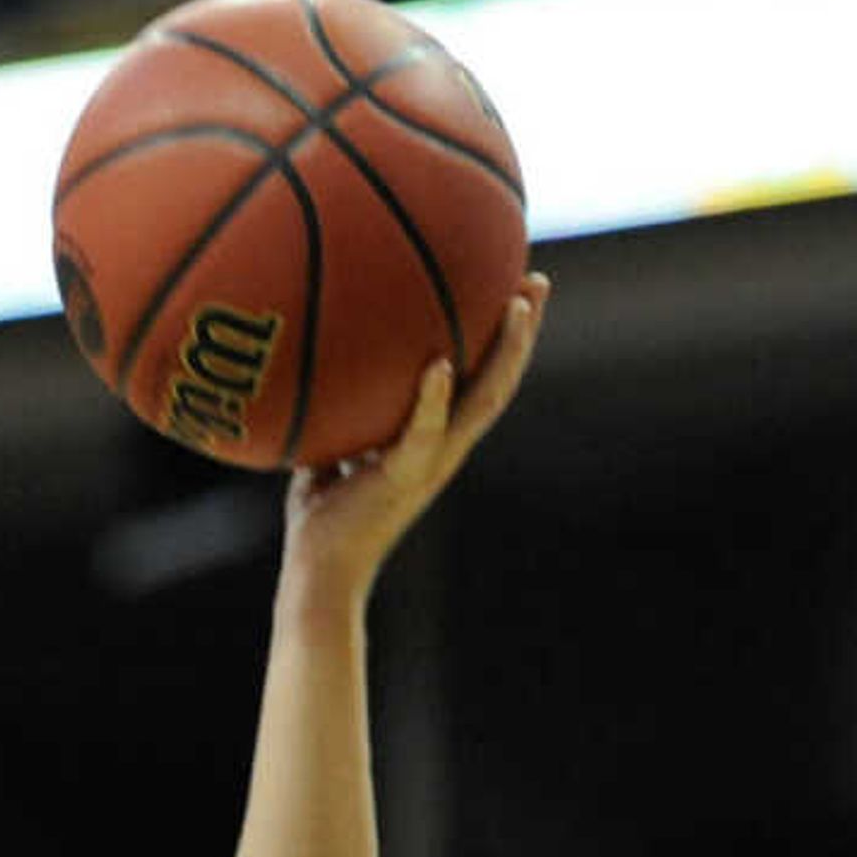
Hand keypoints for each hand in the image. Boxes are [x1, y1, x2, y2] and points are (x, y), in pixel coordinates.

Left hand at [282, 272, 548, 593]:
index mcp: (434, 442)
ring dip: (505, 352)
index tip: (514, 290)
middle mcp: (444, 449)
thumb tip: (319, 370)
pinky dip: (432, 400)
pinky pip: (423, 433)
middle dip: (522, 331)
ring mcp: (430, 464)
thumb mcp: (332, 454)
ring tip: (517, 305)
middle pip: (499, 381)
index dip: (501, 339)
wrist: (320, 576)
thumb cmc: (321, 521)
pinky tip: (437, 365)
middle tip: (537, 280)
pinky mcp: (402, 479)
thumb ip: (341, 418)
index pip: (479, 381)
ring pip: (484, 402)